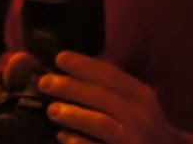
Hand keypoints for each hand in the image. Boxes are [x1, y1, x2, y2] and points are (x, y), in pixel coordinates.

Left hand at [37, 52, 176, 143]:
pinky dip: (77, 142)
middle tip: (45, 82)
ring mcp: (133, 138)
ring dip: (73, 114)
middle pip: (101, 95)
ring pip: (100, 122)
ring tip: (52, 109)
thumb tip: (77, 73)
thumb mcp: (139, 105)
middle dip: (70, 86)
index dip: (84, 64)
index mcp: (142, 95)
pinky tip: (62, 137)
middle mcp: (141, 115)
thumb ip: (114, 90)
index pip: (110, 74)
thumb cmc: (147, 130)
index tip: (60, 58)